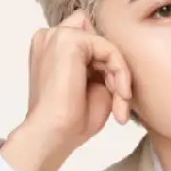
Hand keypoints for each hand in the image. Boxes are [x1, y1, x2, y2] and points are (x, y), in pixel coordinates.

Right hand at [0, 10, 132, 170]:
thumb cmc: (70, 119)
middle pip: (98, 37)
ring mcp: (57, 36)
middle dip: (112, 66)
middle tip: (119, 97)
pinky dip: (121, 72)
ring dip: (119, 73)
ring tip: (120, 102)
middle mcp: (49, 38)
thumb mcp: (92, 86)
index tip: (115, 96)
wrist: (53, 134)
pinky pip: (110, 49)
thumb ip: (102, 65)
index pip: (90, 41)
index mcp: (50, 49)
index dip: (106, 66)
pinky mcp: (69, 40)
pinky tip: (120, 95)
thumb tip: (117, 53)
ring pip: (106, 44)